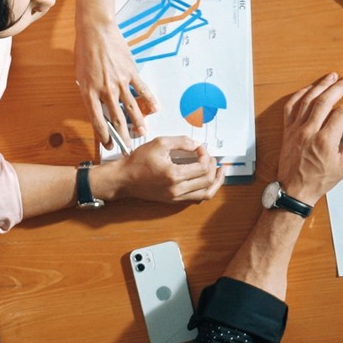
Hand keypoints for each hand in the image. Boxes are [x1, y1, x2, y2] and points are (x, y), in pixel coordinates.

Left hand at [74, 13, 154, 146]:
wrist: (95, 31)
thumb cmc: (85, 51)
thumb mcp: (80, 75)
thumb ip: (89, 92)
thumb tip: (98, 106)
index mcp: (89, 92)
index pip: (97, 120)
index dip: (104, 135)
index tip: (109, 144)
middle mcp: (105, 90)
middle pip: (116, 118)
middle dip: (123, 135)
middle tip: (128, 146)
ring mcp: (120, 82)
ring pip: (131, 108)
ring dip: (138, 123)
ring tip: (142, 133)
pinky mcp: (131, 72)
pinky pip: (142, 90)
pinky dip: (150, 100)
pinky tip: (155, 109)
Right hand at [104, 135, 225, 202]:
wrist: (123, 179)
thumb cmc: (137, 161)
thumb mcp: (159, 143)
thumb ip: (181, 142)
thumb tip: (197, 144)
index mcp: (174, 175)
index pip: (203, 166)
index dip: (206, 154)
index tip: (200, 147)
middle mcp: (177, 189)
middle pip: (208, 179)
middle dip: (213, 165)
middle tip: (209, 156)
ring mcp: (176, 197)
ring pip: (206, 194)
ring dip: (215, 181)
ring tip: (219, 171)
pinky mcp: (174, 201)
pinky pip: (197, 199)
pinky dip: (206, 190)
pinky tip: (207, 181)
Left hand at [274, 73, 342, 202]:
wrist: (294, 190)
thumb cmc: (319, 180)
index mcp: (325, 141)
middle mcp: (309, 131)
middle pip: (325, 101)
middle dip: (338, 87)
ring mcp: (296, 129)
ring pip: (307, 100)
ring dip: (320, 86)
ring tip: (331, 77)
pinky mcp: (288, 130)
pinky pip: (291, 107)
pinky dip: (300, 95)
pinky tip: (309, 89)